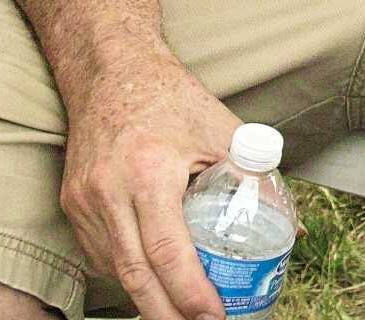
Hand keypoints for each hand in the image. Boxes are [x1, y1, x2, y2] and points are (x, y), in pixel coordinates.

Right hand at [58, 50, 244, 319]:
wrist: (110, 69)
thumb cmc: (171, 98)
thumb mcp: (223, 132)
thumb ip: (256, 179)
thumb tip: (292, 228)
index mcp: (149, 173)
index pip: (168, 252)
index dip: (190, 294)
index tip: (213, 317)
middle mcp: (108, 193)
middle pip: (135, 276)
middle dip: (166, 314)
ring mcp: (84, 202)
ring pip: (115, 269)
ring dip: (147, 297)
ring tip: (179, 311)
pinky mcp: (72, 204)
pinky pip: (100, 253)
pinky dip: (127, 273)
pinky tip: (152, 281)